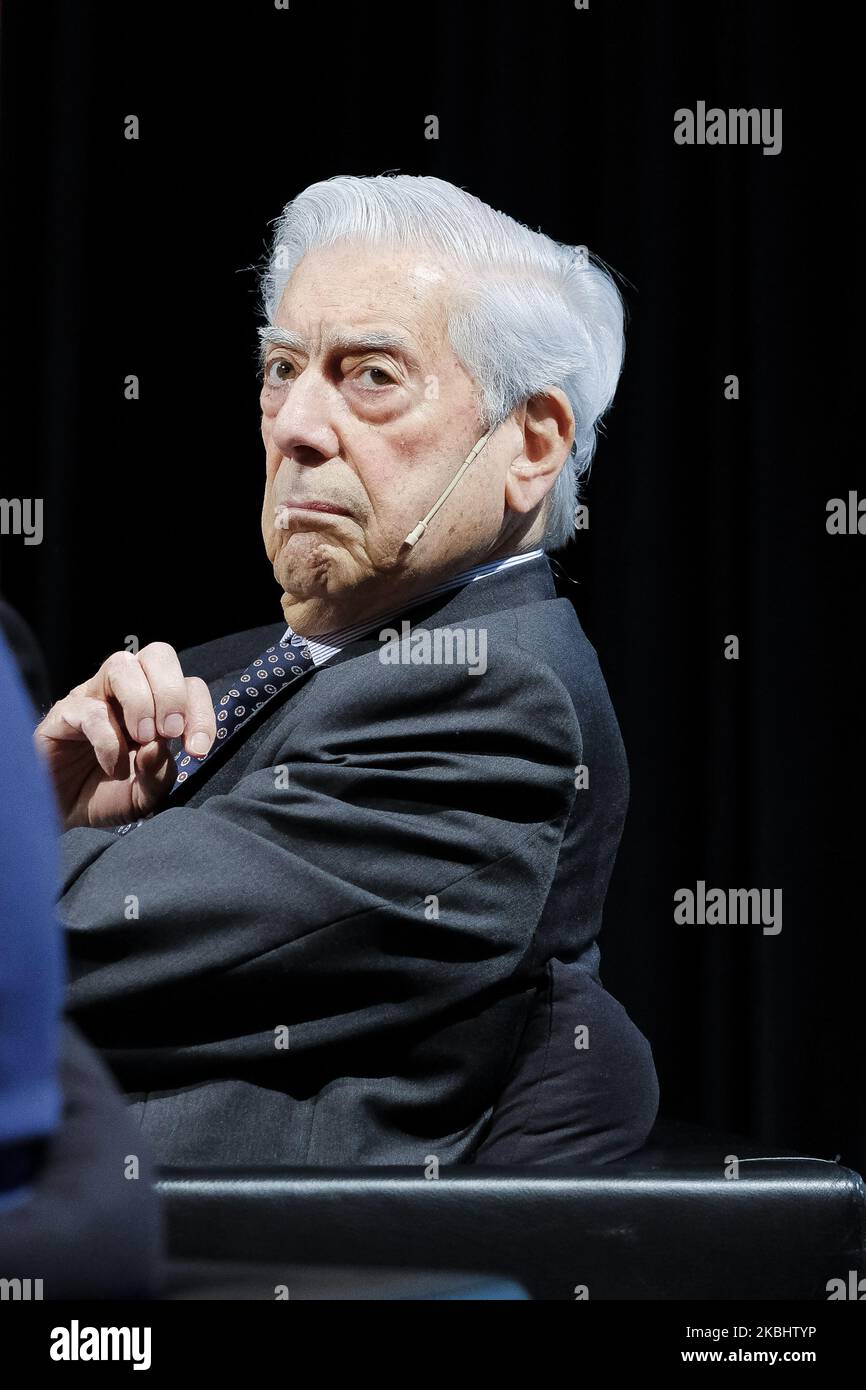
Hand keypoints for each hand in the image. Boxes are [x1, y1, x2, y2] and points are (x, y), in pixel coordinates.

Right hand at [34, 642, 215, 829]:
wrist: (63, 814)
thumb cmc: (108, 795)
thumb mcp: (145, 794)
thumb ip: (159, 774)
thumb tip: (159, 747)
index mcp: (156, 707)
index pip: (189, 685)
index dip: (201, 712)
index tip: (197, 750)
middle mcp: (125, 693)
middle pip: (158, 655)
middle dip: (172, 693)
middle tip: (170, 733)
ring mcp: (93, 697)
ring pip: (122, 665)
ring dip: (141, 702)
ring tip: (142, 740)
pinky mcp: (64, 713)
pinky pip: (90, 709)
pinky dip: (109, 741)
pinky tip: (114, 767)